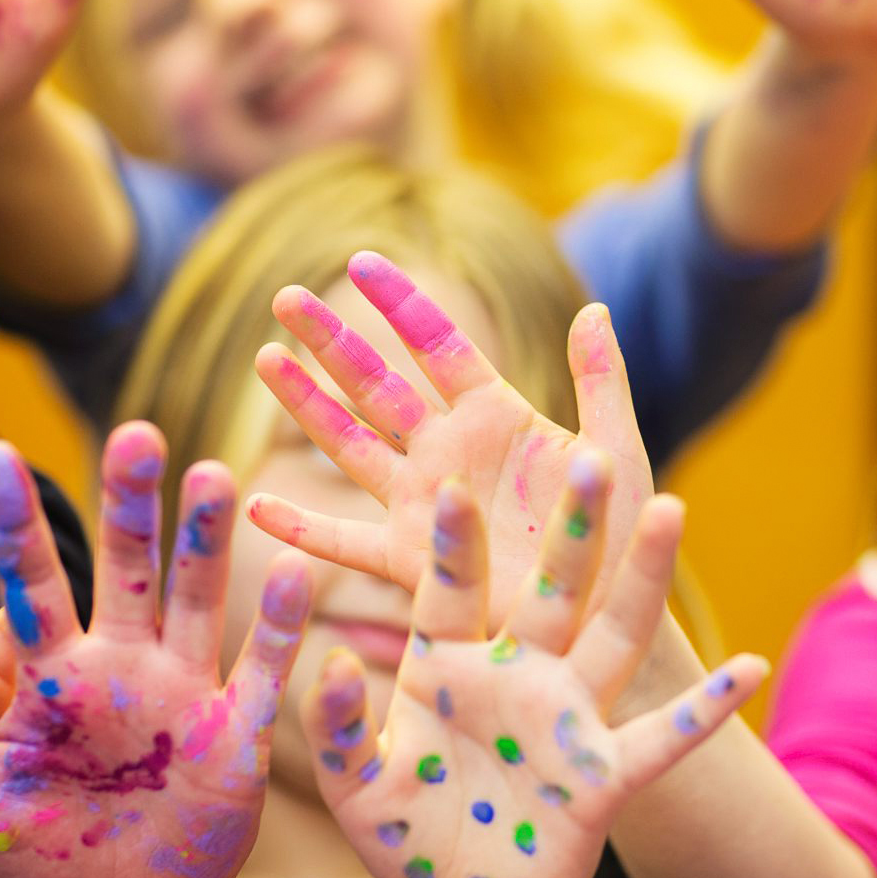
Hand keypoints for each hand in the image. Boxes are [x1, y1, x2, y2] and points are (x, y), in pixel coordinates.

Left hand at [0, 422, 313, 877]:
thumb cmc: (44, 849)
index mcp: (54, 674)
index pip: (31, 586)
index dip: (16, 526)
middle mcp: (122, 663)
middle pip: (126, 571)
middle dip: (129, 506)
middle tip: (132, 432)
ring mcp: (183, 688)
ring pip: (196, 600)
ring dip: (205, 542)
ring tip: (212, 474)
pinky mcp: (237, 728)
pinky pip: (261, 669)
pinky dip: (280, 625)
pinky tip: (297, 568)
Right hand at [247, 251, 654, 622]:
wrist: (609, 617)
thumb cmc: (620, 538)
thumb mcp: (617, 456)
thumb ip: (602, 384)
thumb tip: (594, 309)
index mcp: (498, 416)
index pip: (437, 345)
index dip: (399, 303)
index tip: (358, 260)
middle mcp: (449, 452)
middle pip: (377, 385)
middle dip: (331, 342)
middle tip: (284, 298)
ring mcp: (424, 505)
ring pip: (349, 445)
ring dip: (306, 406)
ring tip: (266, 358)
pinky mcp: (411, 562)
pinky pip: (344, 543)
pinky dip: (300, 529)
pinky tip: (256, 506)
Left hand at [307, 453, 764, 877]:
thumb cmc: (402, 832)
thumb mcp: (354, 782)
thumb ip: (339, 727)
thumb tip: (332, 667)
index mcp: (450, 660)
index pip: (452, 588)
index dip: (453, 545)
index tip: (448, 487)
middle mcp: (518, 672)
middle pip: (552, 587)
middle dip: (570, 527)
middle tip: (588, 457)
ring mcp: (568, 718)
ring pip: (613, 636)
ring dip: (644, 578)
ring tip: (670, 510)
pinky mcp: (604, 776)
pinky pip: (663, 739)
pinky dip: (707, 709)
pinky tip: (749, 668)